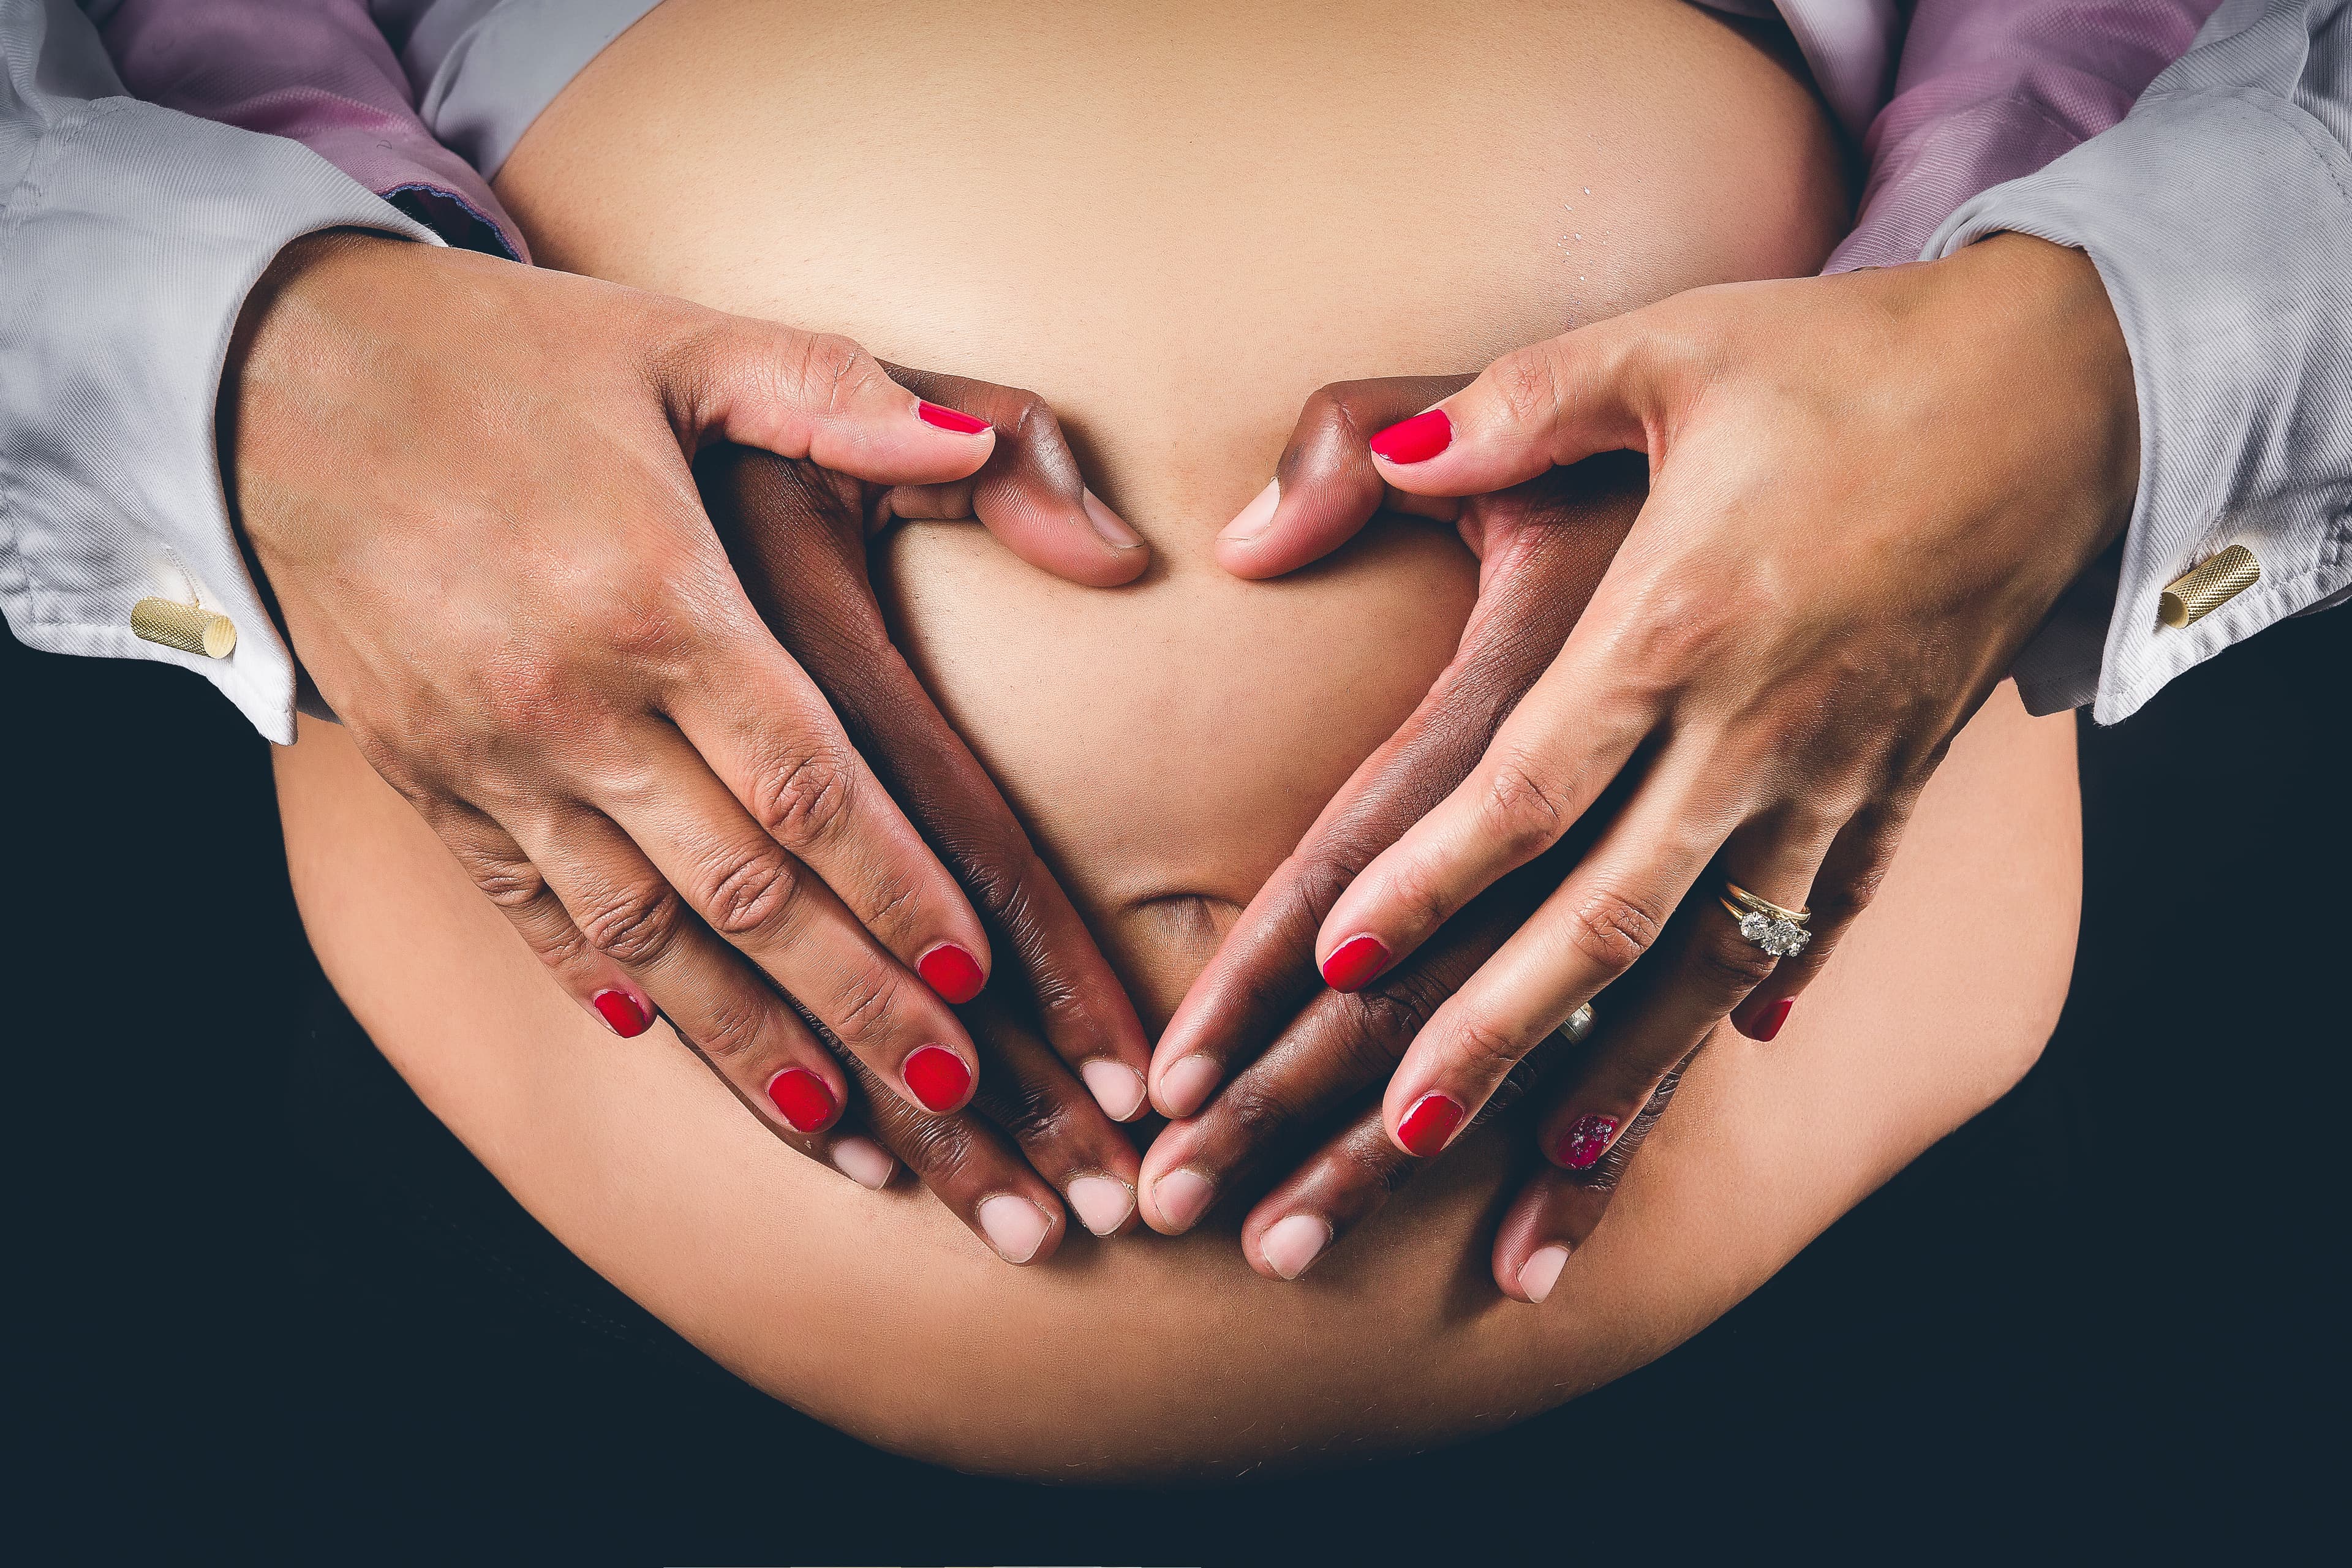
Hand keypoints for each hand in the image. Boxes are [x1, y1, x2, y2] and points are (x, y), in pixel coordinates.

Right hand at [224, 233, 1152, 1258]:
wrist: (273, 373)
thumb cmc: (513, 355)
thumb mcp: (689, 347)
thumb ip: (851, 405)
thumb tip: (992, 450)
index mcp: (656, 599)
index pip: (811, 786)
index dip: (899, 892)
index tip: (981, 980)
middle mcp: (569, 700)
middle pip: (743, 891)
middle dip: (857, 1004)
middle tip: (957, 1104)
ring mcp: (484, 754)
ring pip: (639, 935)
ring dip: (744, 1038)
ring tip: (839, 1122)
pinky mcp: (421, 776)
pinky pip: (525, 908)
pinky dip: (600, 985)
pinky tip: (665, 1047)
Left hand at [1151, 235, 2136, 1293]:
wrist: (2069, 388)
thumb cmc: (1843, 359)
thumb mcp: (1663, 348)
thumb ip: (1502, 410)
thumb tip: (1368, 465)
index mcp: (1676, 618)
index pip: (1526, 786)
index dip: (1428, 883)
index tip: (1335, 971)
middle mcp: (1753, 724)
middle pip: (1604, 915)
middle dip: (1495, 1034)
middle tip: (1393, 1136)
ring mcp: (1834, 771)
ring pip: (1713, 957)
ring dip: (1624, 1070)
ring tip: (1542, 1169)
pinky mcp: (1896, 785)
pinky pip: (1821, 920)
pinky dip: (1760, 998)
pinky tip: (1721, 1058)